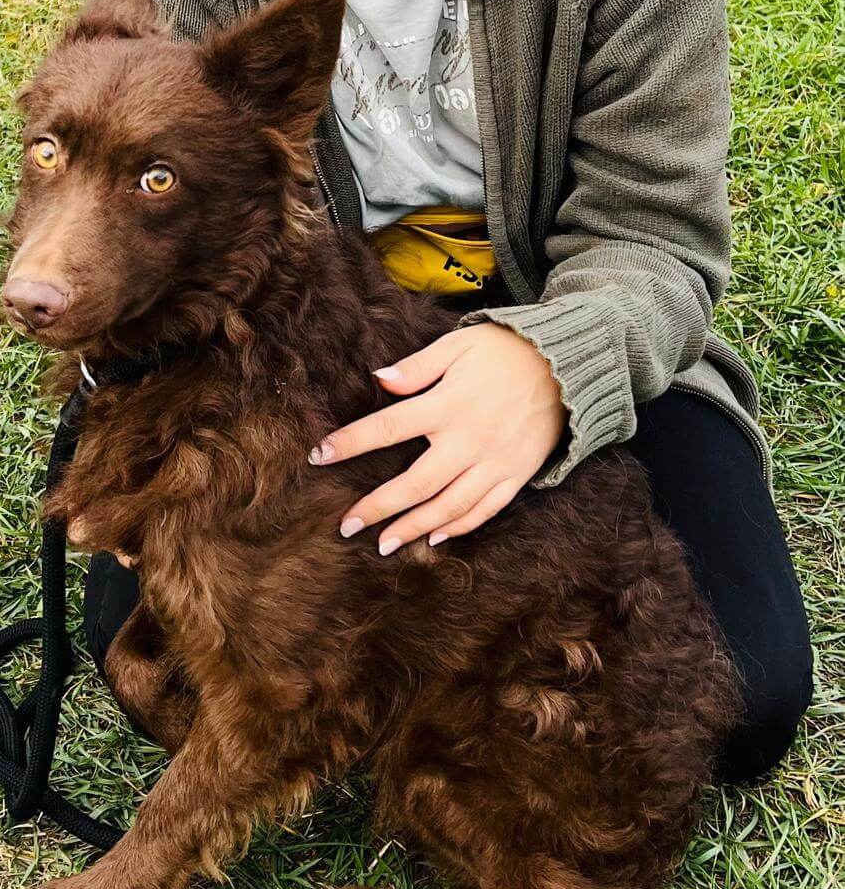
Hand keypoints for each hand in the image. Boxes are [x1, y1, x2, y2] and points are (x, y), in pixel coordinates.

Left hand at [309, 324, 568, 552]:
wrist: (569, 365)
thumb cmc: (507, 350)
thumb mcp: (459, 344)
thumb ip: (418, 366)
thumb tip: (378, 380)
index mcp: (448, 404)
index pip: (388, 427)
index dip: (351, 442)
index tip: (319, 456)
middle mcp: (469, 439)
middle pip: (415, 483)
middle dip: (378, 507)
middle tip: (347, 527)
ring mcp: (495, 462)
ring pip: (448, 506)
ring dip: (414, 528)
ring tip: (384, 544)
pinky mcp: (517, 474)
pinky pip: (486, 509)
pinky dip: (460, 527)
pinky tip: (435, 538)